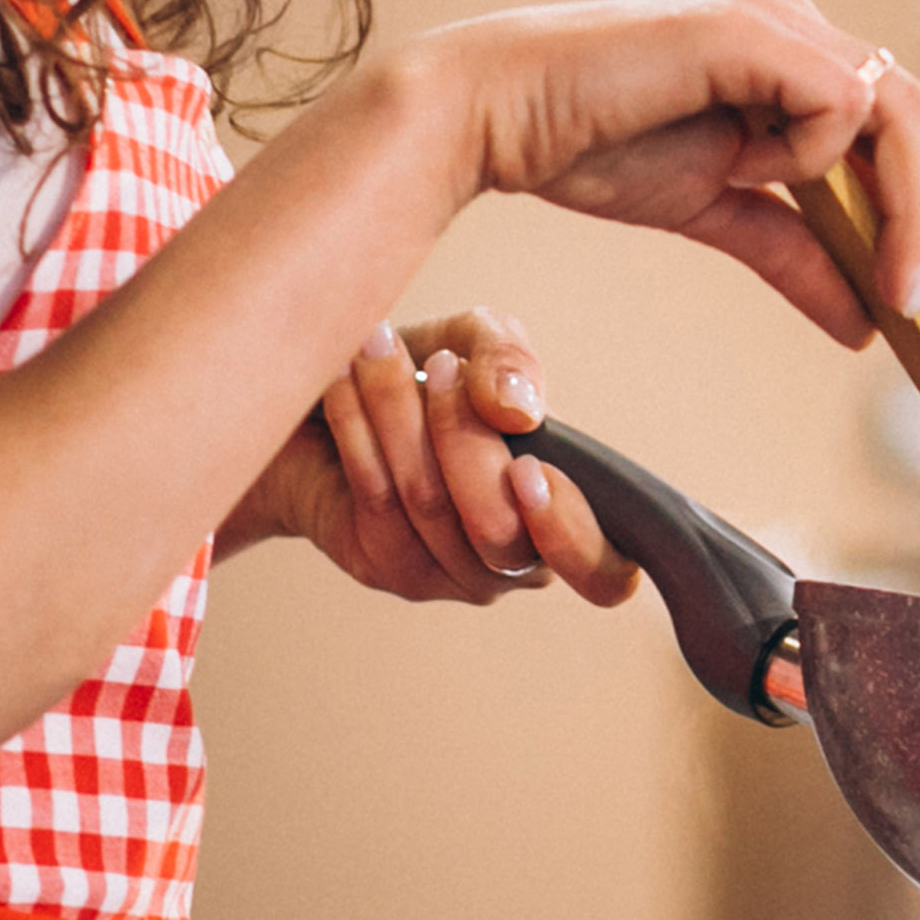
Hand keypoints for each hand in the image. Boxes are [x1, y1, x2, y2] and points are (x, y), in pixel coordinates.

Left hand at [224, 308, 638, 607]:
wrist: (314, 402)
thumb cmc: (417, 377)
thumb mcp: (474, 343)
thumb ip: (509, 359)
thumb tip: (518, 410)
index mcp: (563, 517)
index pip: (605, 576)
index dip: (571, 534)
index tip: (528, 467)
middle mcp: (514, 562)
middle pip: (500, 531)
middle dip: (462, 434)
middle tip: (442, 366)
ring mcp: (449, 576)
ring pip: (432, 506)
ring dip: (399, 411)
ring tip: (377, 348)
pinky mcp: (385, 568)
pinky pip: (378, 498)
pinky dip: (359, 425)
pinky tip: (344, 381)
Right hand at [430, 0, 919, 357]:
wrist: (500, 116)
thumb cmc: (595, 146)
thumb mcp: (722, 218)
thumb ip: (796, 260)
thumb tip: (867, 326)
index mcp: (802, 73)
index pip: (904, 157)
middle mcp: (804, 37)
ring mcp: (782, 25)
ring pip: (900, 118)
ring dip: (914, 219)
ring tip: (904, 300)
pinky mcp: (753, 29)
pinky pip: (835, 103)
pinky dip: (810, 160)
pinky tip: (748, 176)